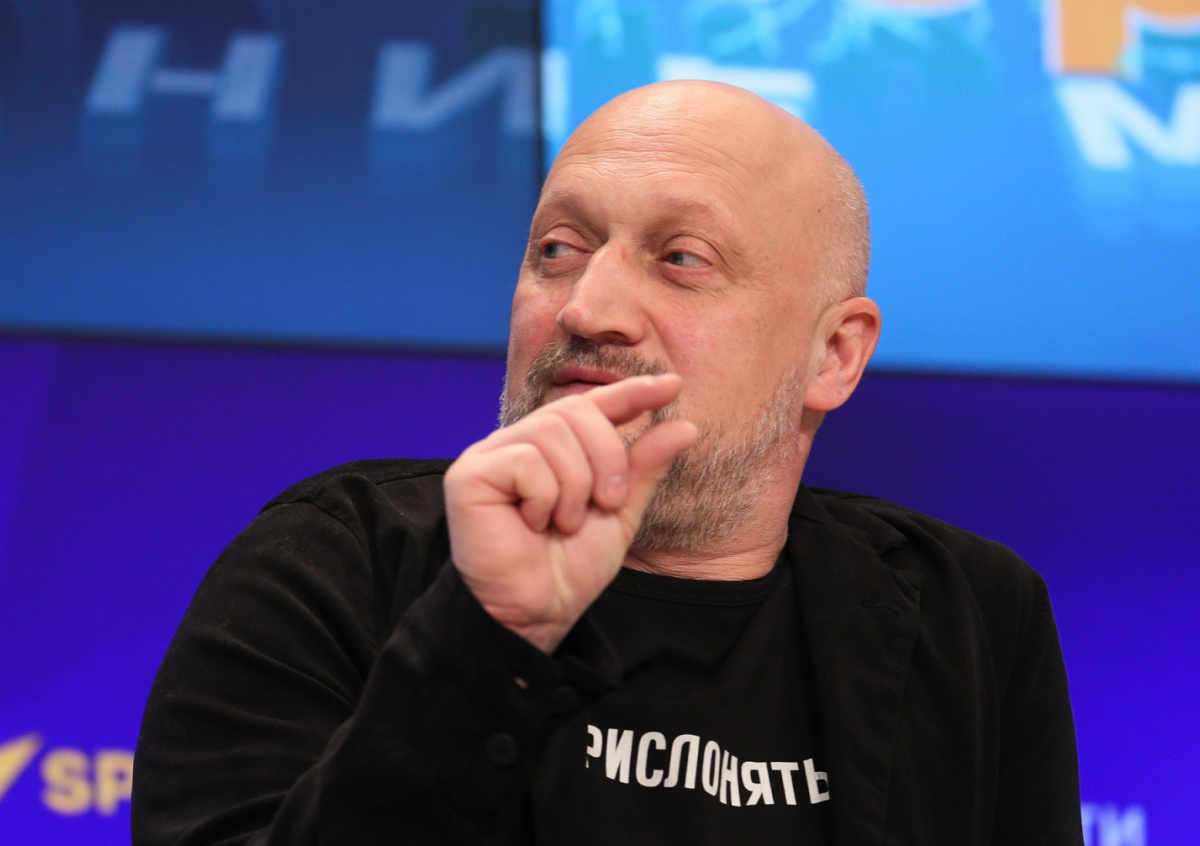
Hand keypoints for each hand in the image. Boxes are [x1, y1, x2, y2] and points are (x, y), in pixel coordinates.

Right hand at [443, 374, 697, 652]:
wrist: (537, 613)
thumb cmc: (569, 567)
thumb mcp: (619, 513)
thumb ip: (643, 469)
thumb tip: (684, 427)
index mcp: (550, 449)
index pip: (591, 405)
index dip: (630, 392)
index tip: (672, 386)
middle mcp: (517, 443)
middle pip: (574, 412)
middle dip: (606, 456)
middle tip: (606, 503)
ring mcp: (489, 456)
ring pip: (552, 433)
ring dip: (575, 485)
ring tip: (564, 523)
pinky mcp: (469, 476)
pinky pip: (524, 461)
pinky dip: (544, 497)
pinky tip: (532, 523)